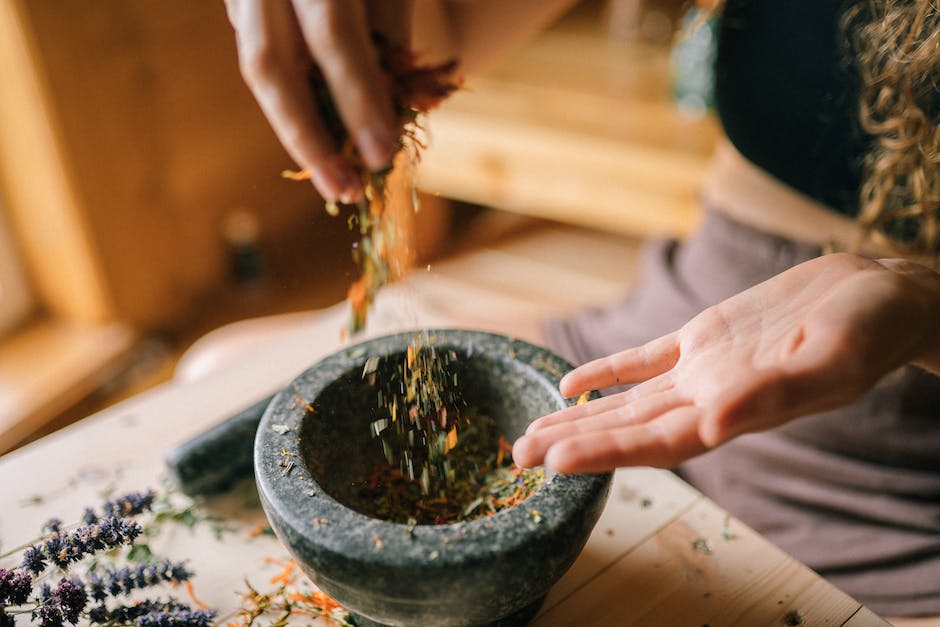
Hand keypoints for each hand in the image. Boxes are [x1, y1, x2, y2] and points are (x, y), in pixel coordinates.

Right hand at [224, 0, 405, 201]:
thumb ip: (388, 22)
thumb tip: (392, 102)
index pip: (333, 33)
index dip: (358, 97)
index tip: (381, 154)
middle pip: (270, 65)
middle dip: (309, 136)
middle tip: (345, 189)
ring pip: (257, 66)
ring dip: (296, 128)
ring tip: (334, 175)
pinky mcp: (240, 3)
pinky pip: (262, 58)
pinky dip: (294, 101)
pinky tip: (321, 136)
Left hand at [513, 253, 939, 473]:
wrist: (882, 292)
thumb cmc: (871, 328)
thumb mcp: (830, 357)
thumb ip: (773, 391)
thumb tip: (715, 419)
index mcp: (737, 411)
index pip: (655, 442)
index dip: (603, 453)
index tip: (553, 463)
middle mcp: (711, 397)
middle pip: (629, 428)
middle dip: (573, 443)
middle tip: (515, 459)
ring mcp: (704, 367)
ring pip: (627, 399)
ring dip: (578, 416)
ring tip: (528, 434)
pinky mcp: (706, 336)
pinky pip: (644, 358)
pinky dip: (607, 370)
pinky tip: (571, 383)